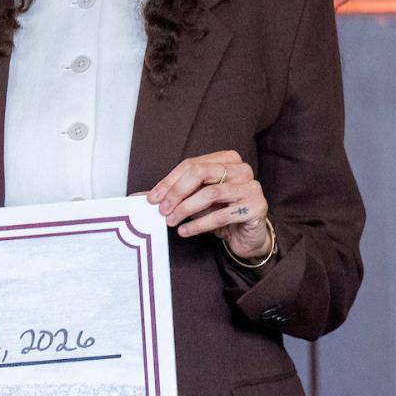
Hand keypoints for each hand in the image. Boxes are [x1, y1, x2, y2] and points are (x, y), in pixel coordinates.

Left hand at [148, 150, 271, 258]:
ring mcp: (252, 187)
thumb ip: (171, 195)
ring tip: (171, 221)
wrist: (246, 235)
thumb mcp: (193, 200)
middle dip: (176, 192)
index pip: (191, 164)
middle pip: (201, 173)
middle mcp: (242, 169)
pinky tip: (184, 231)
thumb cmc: (219, 212)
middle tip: (161, 209)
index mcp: (226, 159)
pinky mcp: (257, 207)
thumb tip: (138, 197)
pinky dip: (198, 225)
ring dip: (186, 209)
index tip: (152, 198)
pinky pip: (222, 215)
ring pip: (211, 193)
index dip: (169, 181)